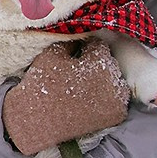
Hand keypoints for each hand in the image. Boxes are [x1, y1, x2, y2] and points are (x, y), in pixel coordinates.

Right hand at [2, 39, 130, 154]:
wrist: (38, 122)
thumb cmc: (43, 85)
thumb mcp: (52, 54)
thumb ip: (71, 41)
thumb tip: (80, 35)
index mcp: (100, 60)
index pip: (98, 45)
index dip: (84, 48)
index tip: (74, 54)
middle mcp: (115, 78)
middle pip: (108, 63)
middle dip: (95, 63)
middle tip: (76, 71)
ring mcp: (119, 98)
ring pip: (114, 80)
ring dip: (103, 80)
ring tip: (82, 87)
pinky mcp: (117, 114)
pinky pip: (116, 99)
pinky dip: (106, 97)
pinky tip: (89, 99)